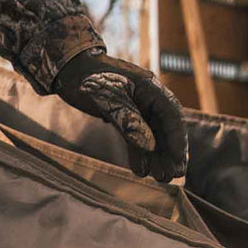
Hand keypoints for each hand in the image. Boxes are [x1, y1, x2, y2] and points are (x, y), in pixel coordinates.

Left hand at [54, 49, 188, 181]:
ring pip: (151, 134)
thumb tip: (149, 147)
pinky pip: (135, 136)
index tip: (179, 161)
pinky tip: (141, 170)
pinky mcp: (123, 115)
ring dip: (156, 156)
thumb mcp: (109, 99)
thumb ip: (129, 121)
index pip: (171, 115)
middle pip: (165, 127)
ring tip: (161, 178)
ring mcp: (136, 107)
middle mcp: (148, 97)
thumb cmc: (89, 78)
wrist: (67, 70)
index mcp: (150, 87)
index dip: (177, 139)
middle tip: (173, 176)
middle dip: (170, 152)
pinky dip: (138, 152)